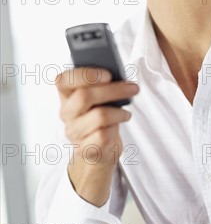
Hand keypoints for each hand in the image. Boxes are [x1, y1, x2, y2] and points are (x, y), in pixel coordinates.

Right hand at [55, 67, 138, 205]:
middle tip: (134, 88)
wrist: (100, 148)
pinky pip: (103, 135)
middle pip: (84, 96)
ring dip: (119, 112)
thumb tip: (119, 76)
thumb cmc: (102, 114)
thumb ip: (102, 84)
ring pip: (99, 115)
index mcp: (67, 95)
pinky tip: (118, 126)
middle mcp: (66, 113)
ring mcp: (73, 132)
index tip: (108, 74)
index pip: (63, 80)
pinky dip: (116, 128)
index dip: (85, 75)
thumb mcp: (100, 97)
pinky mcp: (84, 149)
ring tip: (126, 113)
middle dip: (114, 90)